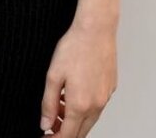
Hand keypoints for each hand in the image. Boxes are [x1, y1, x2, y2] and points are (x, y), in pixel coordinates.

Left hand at [39, 18, 116, 135]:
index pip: (67, 136)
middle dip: (64, 132)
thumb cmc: (75, 47)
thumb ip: (48, 103)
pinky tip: (74, 93)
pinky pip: (97, 107)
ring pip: (90, 120)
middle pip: (80, 132)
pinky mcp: (110, 88)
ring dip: (74, 120)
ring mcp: (105, 97)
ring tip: (59, 105)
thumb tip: (45, 124)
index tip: (45, 136)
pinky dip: (85, 108)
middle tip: (50, 123)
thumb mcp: (53, 75)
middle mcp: (95, 105)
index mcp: (79, 105)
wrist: (96, 29)